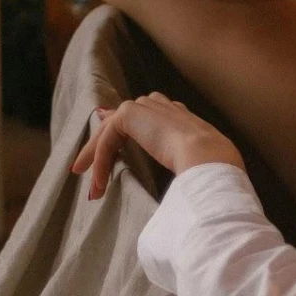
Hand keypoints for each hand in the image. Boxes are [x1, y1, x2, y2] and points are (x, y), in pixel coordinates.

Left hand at [72, 93, 243, 197]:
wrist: (208, 158)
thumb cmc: (209, 168)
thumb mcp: (192, 163)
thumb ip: (178, 158)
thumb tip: (169, 168)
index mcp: (178, 115)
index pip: (145, 114)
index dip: (124, 128)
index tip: (109, 142)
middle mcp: (160, 106)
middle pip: (121, 122)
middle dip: (102, 145)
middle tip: (85, 167)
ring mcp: (145, 107)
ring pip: (111, 133)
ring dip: (99, 161)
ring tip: (93, 189)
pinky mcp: (130, 115)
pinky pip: (108, 141)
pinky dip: (100, 163)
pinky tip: (99, 185)